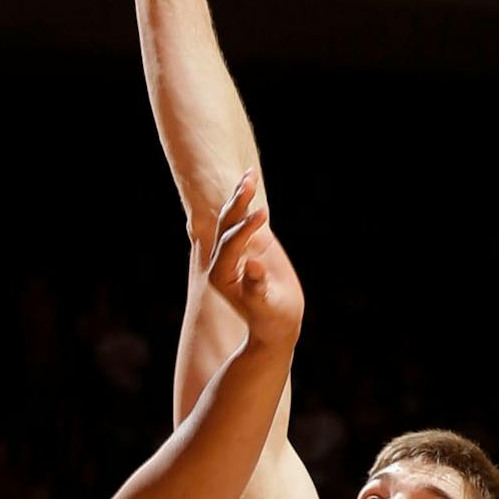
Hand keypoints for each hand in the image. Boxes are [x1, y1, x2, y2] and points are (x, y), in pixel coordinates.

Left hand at [203, 170, 301, 339]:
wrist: (276, 324)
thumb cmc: (273, 318)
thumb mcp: (268, 306)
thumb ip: (258, 288)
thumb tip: (253, 266)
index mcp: (221, 276)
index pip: (229, 245)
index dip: (245, 229)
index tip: (263, 214)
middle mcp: (221, 261)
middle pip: (226, 226)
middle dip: (236, 204)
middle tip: (249, 181)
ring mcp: (232, 252)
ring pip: (231, 219)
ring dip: (239, 197)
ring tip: (249, 175)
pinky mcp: (246, 246)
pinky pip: (243, 220)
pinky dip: (247, 201)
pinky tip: (250, 179)